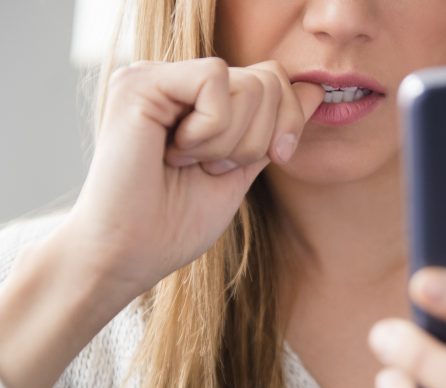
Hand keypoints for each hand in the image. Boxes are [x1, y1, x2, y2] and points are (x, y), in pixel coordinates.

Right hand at [65, 57, 323, 297]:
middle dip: (259, 139)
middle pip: (268, 80)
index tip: (273, 158)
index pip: (273, 79)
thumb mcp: (243, 170)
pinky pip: (214, 80)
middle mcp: (177, 80)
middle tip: (212, 168)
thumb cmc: (175, 224)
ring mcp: (156, 76)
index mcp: (199, 100)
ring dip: (230, 142)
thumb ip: (273, 129)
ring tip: (189, 163)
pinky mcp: (140, 81)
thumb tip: (315, 91)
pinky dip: (210, 130)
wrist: (130, 254)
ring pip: (247, 82)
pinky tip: (174, 153)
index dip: (289, 120)